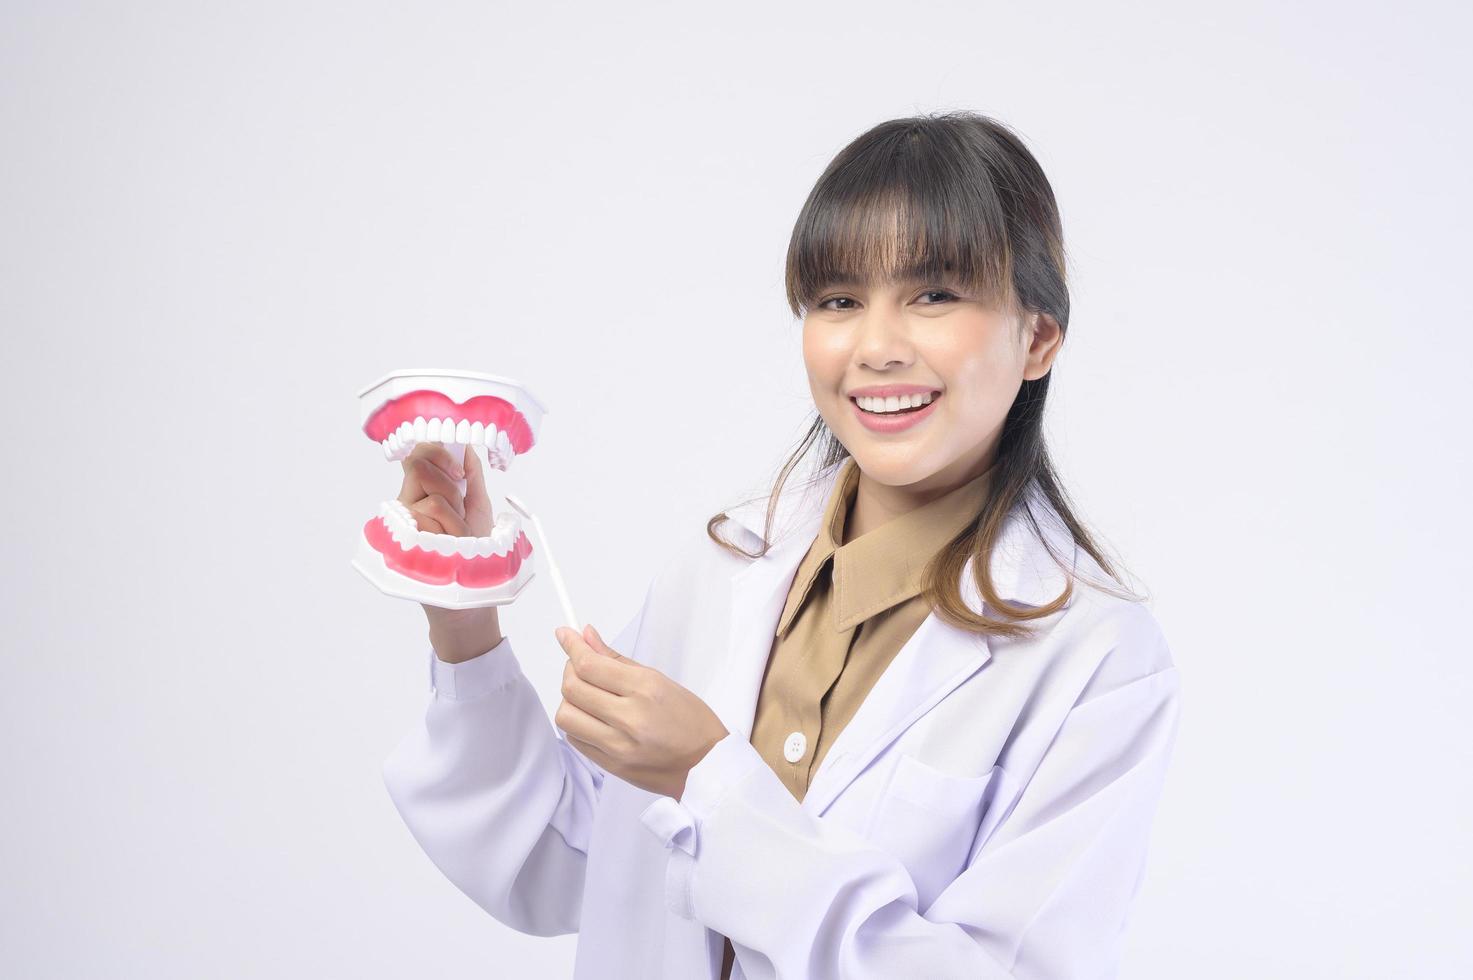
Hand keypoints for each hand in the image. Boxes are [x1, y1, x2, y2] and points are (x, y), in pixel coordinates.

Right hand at [397, 441, 499, 661]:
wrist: (467, 597)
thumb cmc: (473, 552)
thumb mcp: (478, 510)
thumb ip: (472, 478)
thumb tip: (467, 446)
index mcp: (423, 493)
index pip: (418, 454)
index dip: (437, 452)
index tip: (459, 471)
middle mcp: (407, 504)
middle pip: (420, 467)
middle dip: (451, 486)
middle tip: (462, 508)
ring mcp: (403, 523)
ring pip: (433, 500)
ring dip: (456, 517)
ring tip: (459, 536)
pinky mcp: (404, 542)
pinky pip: (431, 523)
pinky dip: (452, 531)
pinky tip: (451, 546)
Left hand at [553, 624, 728, 800]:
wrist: (706, 766)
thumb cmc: (691, 721)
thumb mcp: (660, 680)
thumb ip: (617, 660)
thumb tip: (587, 636)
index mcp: (645, 690)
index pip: (590, 665)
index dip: (572, 646)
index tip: (565, 635)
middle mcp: (629, 718)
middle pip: (572, 689)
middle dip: (570, 670)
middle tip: (581, 665)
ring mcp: (617, 746)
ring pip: (566, 716)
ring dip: (570, 700)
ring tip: (588, 696)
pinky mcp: (610, 765)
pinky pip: (575, 739)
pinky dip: (577, 723)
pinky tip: (592, 717)